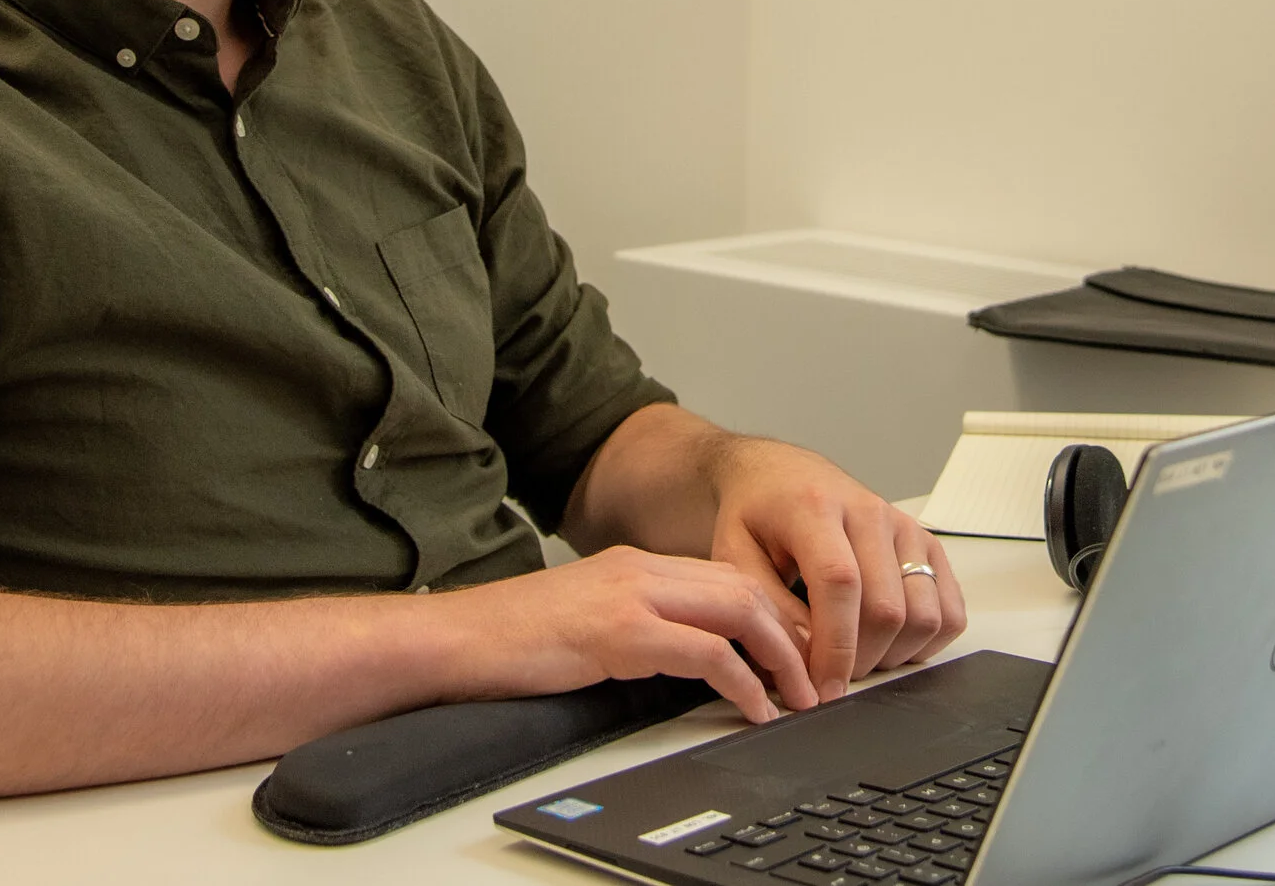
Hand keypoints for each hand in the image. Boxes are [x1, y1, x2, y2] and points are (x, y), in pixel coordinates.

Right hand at [435, 546, 820, 723]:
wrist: (457, 639)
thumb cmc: (513, 641)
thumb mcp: (589, 626)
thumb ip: (639, 630)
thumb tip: (692, 665)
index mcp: (635, 565)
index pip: (727, 576)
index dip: (773, 613)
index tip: (799, 651)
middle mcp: (640, 570)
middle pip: (745, 587)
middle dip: (792, 632)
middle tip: (817, 676)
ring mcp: (631, 596)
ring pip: (738, 611)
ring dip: (780, 657)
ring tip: (800, 696)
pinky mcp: (619, 632)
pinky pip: (705, 654)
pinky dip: (742, 682)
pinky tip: (754, 708)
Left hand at [707, 439, 966, 702]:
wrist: (779, 474)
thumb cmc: (755, 514)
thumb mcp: (735, 554)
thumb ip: (769, 607)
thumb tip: (806, 660)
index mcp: (815, 507)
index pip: (840, 583)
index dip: (834, 646)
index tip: (822, 688)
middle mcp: (869, 512)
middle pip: (886, 608)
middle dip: (859, 660)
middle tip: (830, 676)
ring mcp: (904, 526)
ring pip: (924, 613)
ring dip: (893, 654)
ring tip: (857, 656)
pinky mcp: (927, 543)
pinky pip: (950, 608)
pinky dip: (927, 640)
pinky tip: (891, 642)